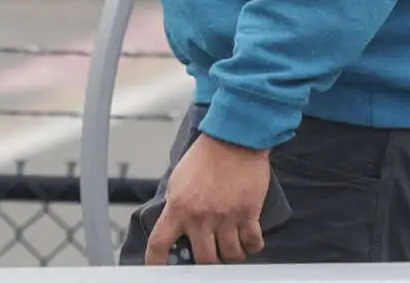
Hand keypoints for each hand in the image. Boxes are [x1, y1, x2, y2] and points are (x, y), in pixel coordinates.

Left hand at [146, 133, 270, 263]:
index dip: (156, 262)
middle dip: (207, 260)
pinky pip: (252, 244)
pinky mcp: (248, 214)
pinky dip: (251, 246)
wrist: (233, 140)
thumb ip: (176, 204)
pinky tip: (248, 239)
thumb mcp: (178, 179)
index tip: (158, 269)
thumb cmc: (205, 156)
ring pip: (230, 255)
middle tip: (209, 252)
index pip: (160, 243)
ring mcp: (226, 217)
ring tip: (230, 244)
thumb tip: (174, 226)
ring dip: (231, 254)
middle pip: (204, 259)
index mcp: (178, 206)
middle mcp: (201, 216)